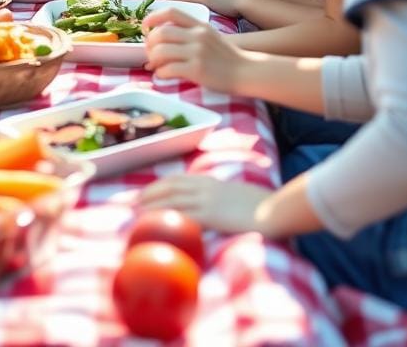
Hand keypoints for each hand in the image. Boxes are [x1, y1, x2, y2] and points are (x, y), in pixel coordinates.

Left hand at [140, 174, 271, 233]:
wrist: (274, 209)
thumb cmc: (260, 205)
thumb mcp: (235, 194)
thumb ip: (221, 196)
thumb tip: (213, 207)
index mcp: (209, 181)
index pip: (176, 180)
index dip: (158, 186)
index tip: (145, 193)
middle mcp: (204, 187)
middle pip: (168, 187)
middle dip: (148, 194)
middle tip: (133, 203)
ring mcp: (207, 200)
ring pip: (171, 200)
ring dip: (152, 206)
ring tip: (137, 214)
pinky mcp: (211, 215)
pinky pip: (184, 216)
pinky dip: (168, 219)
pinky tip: (157, 226)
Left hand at [143, 6, 243, 92]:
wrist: (247, 71)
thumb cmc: (226, 55)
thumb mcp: (209, 35)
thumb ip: (189, 33)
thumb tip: (163, 40)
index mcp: (199, 25)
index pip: (171, 11)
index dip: (152, 17)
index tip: (144, 27)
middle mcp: (197, 36)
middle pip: (161, 33)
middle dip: (149, 43)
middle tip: (149, 51)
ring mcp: (197, 52)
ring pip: (161, 51)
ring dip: (152, 59)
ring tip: (155, 65)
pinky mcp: (197, 70)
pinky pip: (168, 69)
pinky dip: (160, 72)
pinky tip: (162, 75)